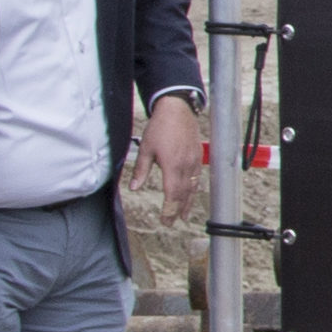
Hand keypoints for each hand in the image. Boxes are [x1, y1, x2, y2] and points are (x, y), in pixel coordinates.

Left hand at [136, 93, 204, 217]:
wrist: (177, 110)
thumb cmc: (160, 127)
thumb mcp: (145, 149)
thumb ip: (141, 170)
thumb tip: (134, 187)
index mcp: (172, 165)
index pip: (172, 194)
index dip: (169, 209)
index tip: (165, 220)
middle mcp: (185, 166)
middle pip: (183, 194)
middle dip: (177, 210)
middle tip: (171, 222)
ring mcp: (194, 162)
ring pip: (192, 188)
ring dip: (187, 203)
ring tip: (183, 215)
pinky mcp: (197, 157)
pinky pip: (196, 178)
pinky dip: (193, 190)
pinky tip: (190, 194)